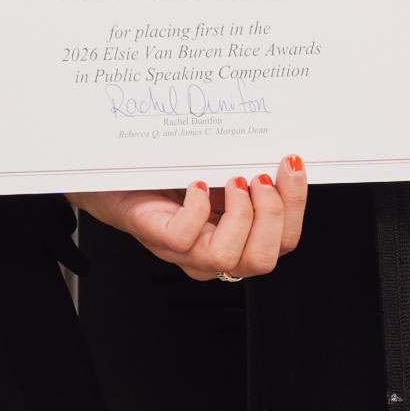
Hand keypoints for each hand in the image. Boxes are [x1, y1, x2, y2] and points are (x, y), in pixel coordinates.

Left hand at [73, 158, 306, 280]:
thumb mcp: (219, 170)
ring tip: (230, 180)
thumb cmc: (166, 175)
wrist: (113, 176)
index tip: (292, 164)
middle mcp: (212, 253)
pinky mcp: (154, 236)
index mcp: (237, 238)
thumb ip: (249, 169)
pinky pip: (184, 239)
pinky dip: (196, 210)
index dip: (296, 206)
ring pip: (227, 258)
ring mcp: (182, 251)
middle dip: (272, 214)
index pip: (283, 242)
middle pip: (262, 259)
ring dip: (239, 214)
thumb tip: (285, 151)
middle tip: (260, 177)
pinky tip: (195, 184)